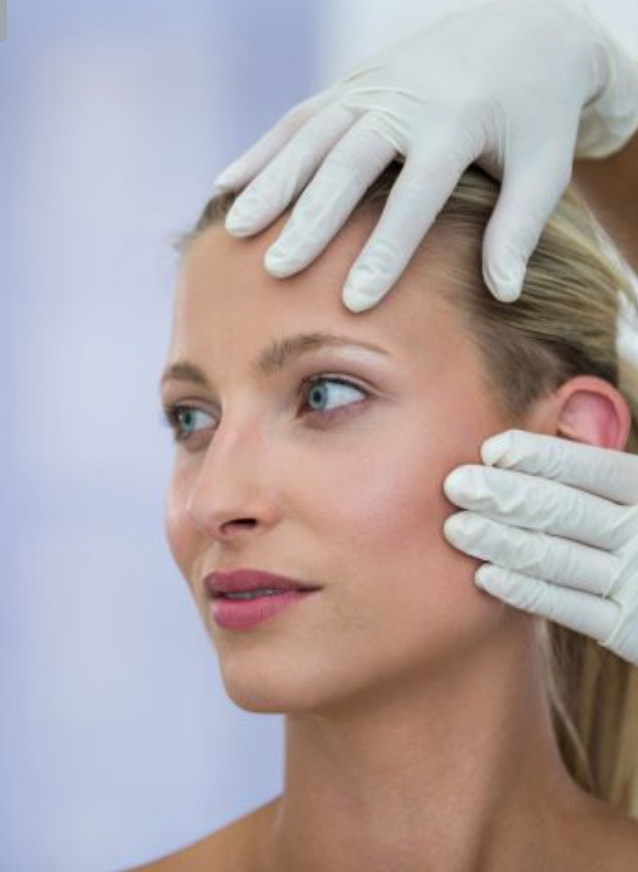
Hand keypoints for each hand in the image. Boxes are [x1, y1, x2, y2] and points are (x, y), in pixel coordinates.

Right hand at [212, 0, 637, 310]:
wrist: (525, 28)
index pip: (415, 195)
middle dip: (311, 219)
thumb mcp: (545, 168)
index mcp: (458, 120)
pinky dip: (262, 149)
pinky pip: (299, 116)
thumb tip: (504, 296)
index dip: (386, 249)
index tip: (356, 300)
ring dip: (272, 182)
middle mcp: (406, 97)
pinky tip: (228, 183)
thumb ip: (519, 229)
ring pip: (311, 136)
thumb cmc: (537, 114)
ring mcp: (373, 85)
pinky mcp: (352, 83)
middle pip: (348, 163)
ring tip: (237, 231)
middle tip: (279, 270)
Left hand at [442, 429, 637, 667]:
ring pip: (558, 558)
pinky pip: (569, 608)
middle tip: (456, 485)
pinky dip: (526, 590)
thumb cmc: (630, 533)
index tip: (492, 449)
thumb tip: (539, 416)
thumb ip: (587, 468)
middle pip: (565, 509)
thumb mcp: (625, 495)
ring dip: (502, 542)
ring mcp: (635, 580)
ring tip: (456, 528)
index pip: (590, 467)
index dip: (540, 456)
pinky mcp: (627, 628)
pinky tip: (486, 575)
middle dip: (506, 495)